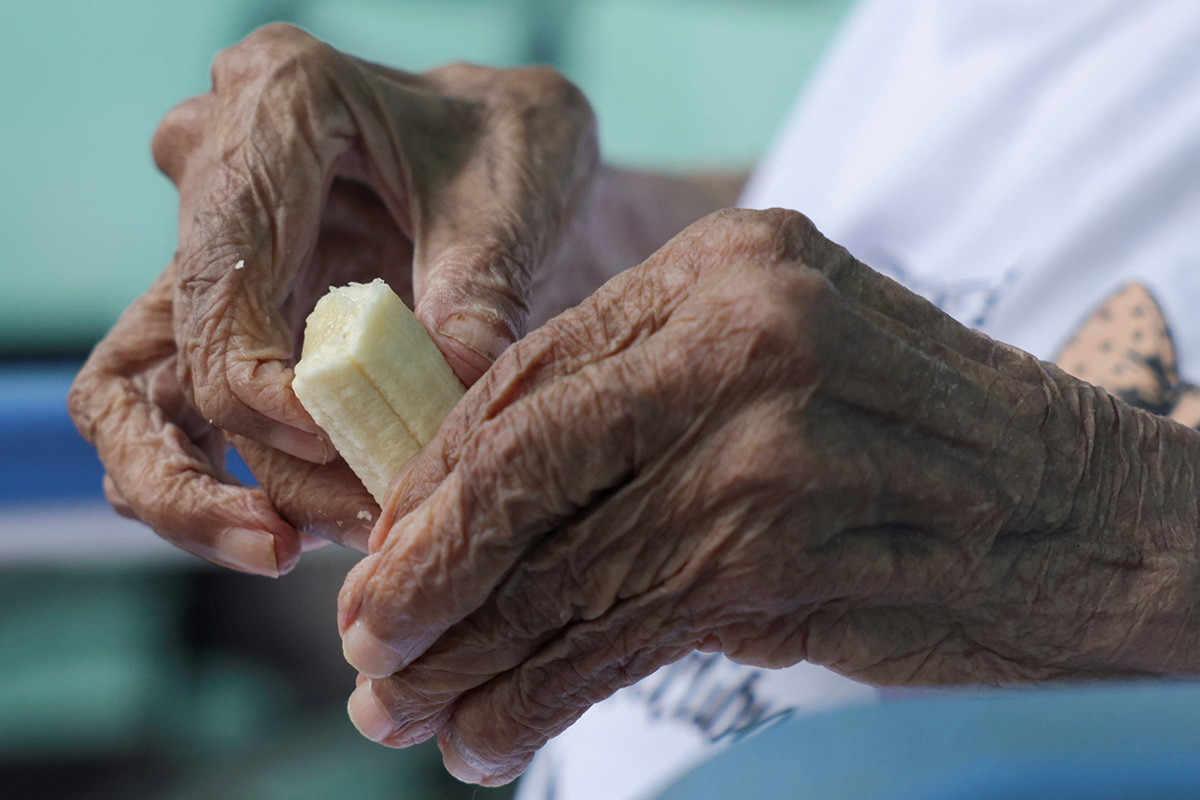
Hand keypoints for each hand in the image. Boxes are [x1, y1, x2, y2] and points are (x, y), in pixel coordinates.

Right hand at [68, 24, 597, 573]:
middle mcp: (214, 175)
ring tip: (299, 551)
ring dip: (203, 498)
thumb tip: (450, 381)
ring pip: (137, 404)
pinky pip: (184, 420)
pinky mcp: (233, 322)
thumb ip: (482, 288)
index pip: (221, 271)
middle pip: (156, 354)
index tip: (329, 444)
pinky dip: (231, 483)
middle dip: (218, 471)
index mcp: (277, 105)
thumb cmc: (512, 149)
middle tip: (295, 543)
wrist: (510, 158)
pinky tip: (307, 528)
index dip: (254, 379)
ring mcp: (211, 258)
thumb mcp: (518, 196)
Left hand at [335, 208, 1199, 783]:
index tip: (382, 551)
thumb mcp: (772, 371)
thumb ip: (637, 410)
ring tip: (406, 715)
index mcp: (720, 268)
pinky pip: (621, 633)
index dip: (436, 475)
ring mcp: (767, 441)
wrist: (1074, 508)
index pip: (529, 372)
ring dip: (472, 655)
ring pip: (564, 565)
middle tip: (365, 645)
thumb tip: (467, 502)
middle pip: (524, 461)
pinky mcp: (785, 551)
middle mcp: (740, 335)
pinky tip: (492, 738)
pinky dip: (543, 694)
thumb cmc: (905, 438)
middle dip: (426, 568)